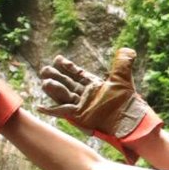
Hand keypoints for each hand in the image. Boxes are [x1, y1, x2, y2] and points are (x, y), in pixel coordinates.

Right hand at [39, 47, 161, 157]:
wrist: (128, 119)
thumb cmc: (127, 101)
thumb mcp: (123, 78)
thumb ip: (123, 63)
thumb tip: (128, 50)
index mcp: (93, 85)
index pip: (77, 74)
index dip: (67, 67)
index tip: (57, 58)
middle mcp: (85, 95)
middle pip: (67, 83)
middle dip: (56, 76)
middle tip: (44, 69)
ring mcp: (82, 105)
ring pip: (63, 95)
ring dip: (53, 89)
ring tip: (44, 82)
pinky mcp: (79, 116)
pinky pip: (62, 112)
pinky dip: (51, 110)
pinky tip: (39, 107)